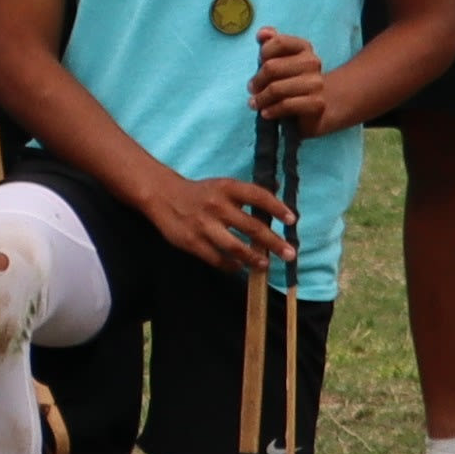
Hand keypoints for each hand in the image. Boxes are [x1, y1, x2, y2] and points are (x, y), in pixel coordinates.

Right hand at [143, 175, 297, 276]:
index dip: (277, 208)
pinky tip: (239, 267)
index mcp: (226, 188)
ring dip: (254, 258)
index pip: (258, 196)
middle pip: (252, 227)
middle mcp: (217, 206)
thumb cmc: (200, 193)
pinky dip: (231, 266)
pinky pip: (216, 259)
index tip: (292, 220)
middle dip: (274, 242)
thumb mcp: (222, 186)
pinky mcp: (192, 242)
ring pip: (235, 247)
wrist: (162, 196)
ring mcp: (204, 225)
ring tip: (265, 264)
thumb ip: (246, 195)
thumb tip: (277, 199)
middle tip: (290, 253)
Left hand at [243, 24, 335, 131]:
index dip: (264, 53)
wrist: (321, 105)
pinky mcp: (317, 103)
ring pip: (277, 88)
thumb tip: (263, 33)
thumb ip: (270, 44)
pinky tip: (266, 113)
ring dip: (261, 98)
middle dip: (257, 80)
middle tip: (252, 89)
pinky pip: (286, 105)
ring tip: (255, 104)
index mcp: (303, 48)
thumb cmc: (293, 81)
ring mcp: (316, 83)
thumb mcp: (281, 61)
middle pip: (272, 67)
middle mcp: (312, 63)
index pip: (279, 42)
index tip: (260, 63)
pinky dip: (272, 110)